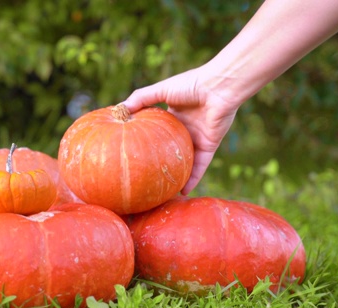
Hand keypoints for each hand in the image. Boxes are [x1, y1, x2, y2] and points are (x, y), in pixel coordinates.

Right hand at [122, 65, 241, 194]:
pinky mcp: (209, 146)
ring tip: (164, 190)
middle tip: (146, 174)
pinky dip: (193, 179)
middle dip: (161, 161)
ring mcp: (197, 139)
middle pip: (171, 149)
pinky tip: (183, 191)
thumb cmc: (190, 85)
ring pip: (185, 162)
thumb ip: (141, 98)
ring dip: (177, 175)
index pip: (158, 130)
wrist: (219, 87)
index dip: (147, 139)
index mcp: (174, 115)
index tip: (133, 150)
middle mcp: (185, 128)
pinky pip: (200, 166)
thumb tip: (118, 110)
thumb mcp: (161, 90)